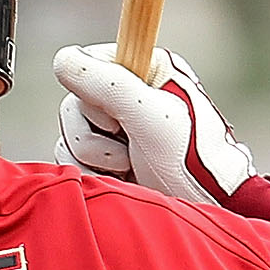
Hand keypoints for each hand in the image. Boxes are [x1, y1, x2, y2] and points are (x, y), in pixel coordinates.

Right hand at [53, 45, 269, 220]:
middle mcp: (129, 94)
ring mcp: (117, 129)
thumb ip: (106, 83)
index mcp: (146, 70)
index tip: (122, 119)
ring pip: (71, 135)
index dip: (94, 96)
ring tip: (132, 168)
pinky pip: (72, 160)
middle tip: (131, 150)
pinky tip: (122, 182)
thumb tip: (61, 59)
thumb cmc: (192, 162)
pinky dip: (93, 175)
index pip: (86, 63)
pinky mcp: (107, 159)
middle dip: (95, 136)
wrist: (208, 210)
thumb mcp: (150, 117)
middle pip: (73, 104)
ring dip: (96, 159)